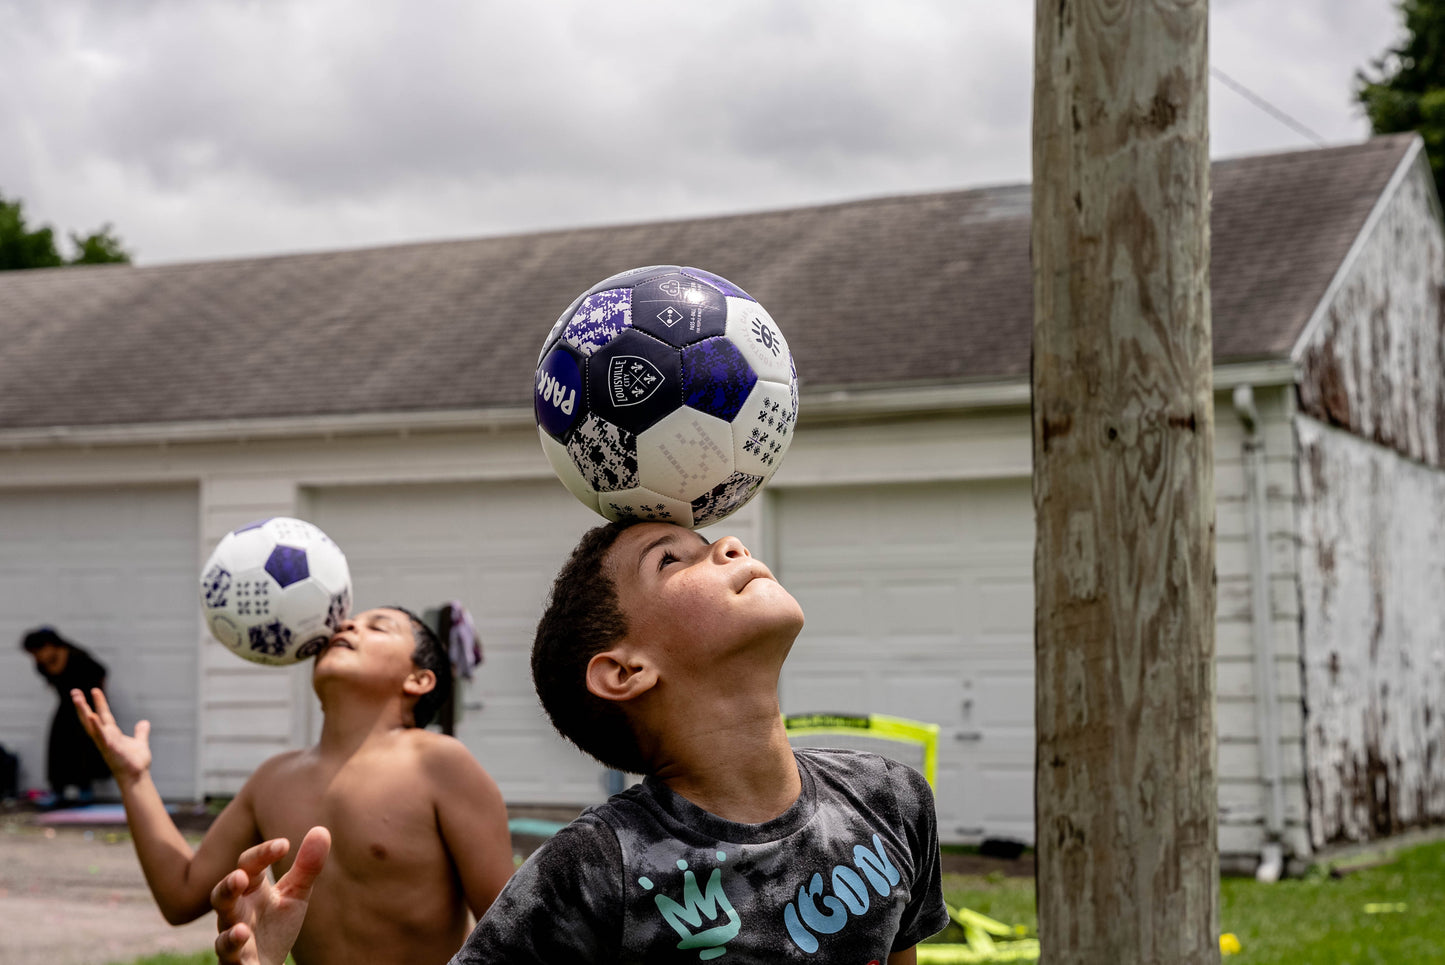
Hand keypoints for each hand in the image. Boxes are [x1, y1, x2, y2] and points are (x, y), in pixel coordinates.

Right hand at [71, 688, 149, 782]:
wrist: (137, 777)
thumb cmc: (136, 763)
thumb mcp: (140, 742)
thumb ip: (140, 732)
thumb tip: (144, 723)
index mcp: (111, 734)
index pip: (103, 715)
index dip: (99, 702)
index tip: (94, 690)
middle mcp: (105, 737)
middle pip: (91, 718)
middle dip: (82, 705)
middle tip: (74, 691)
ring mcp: (105, 743)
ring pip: (92, 725)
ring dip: (84, 712)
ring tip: (77, 699)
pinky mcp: (110, 749)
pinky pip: (101, 736)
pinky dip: (97, 726)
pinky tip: (92, 715)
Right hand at [212, 827, 330, 964]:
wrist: (266, 963)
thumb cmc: (276, 925)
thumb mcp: (295, 894)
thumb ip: (306, 866)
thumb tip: (321, 830)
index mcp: (249, 891)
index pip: (249, 866)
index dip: (262, 854)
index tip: (284, 845)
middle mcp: (235, 914)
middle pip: (222, 897)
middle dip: (228, 887)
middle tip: (240, 877)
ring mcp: (233, 940)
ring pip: (222, 936)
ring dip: (230, 933)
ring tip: (243, 929)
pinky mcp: (236, 964)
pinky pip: (230, 961)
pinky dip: (235, 954)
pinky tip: (244, 945)